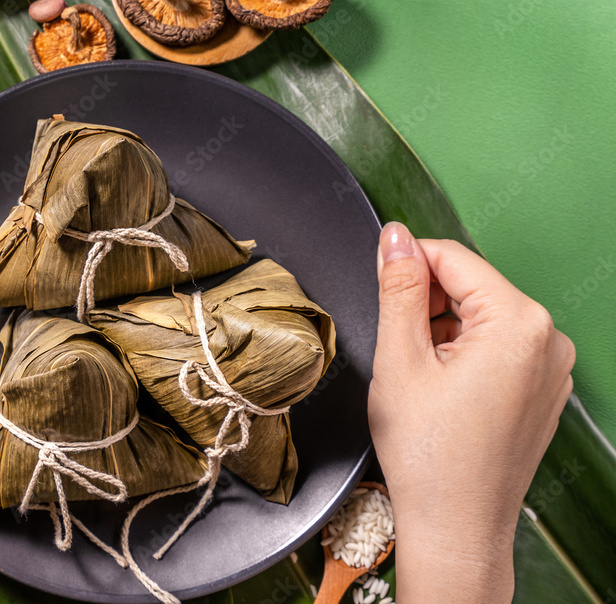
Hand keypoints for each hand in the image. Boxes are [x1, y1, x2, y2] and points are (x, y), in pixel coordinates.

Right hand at [368, 223, 574, 602]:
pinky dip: (465, 356)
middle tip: (396, 347)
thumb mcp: (400, 359)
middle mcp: (548, 340)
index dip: (407, 262)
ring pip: (483, 319)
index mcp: (518, 323)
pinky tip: (441, 392)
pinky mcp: (543, 392)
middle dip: (428, 303)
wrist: (456, 527)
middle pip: (472, 287)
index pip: (454, 257)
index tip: (377, 278)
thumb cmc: (429, 456)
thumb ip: (399, 288)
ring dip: (444, 330)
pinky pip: (500, 350)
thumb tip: (396, 238)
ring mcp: (552, 369)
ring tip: (418, 377)